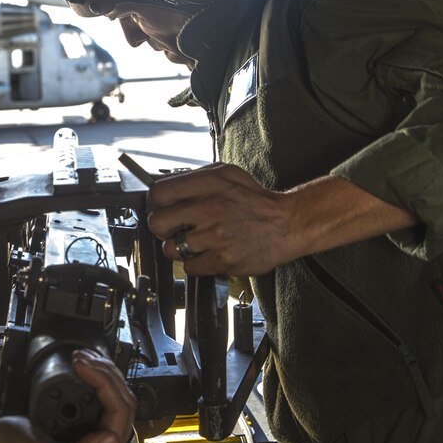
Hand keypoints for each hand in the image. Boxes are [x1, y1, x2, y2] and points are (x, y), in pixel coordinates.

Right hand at [0, 349, 136, 442]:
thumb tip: (112, 440)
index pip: (121, 416)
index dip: (105, 384)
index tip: (82, 366)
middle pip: (123, 404)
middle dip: (104, 374)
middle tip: (80, 358)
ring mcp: (98, 442)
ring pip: (116, 399)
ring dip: (101, 373)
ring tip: (81, 359)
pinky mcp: (89, 430)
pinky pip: (105, 400)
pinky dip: (96, 378)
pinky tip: (83, 368)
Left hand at [146, 163, 299, 276]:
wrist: (287, 224)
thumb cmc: (254, 200)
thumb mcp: (226, 175)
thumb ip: (195, 179)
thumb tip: (166, 188)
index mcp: (208, 184)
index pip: (159, 193)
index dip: (155, 203)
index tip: (161, 208)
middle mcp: (210, 208)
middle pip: (158, 223)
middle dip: (162, 228)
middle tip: (173, 228)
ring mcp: (216, 236)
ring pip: (171, 249)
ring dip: (179, 248)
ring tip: (194, 242)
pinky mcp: (223, 259)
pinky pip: (190, 267)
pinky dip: (195, 263)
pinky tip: (207, 253)